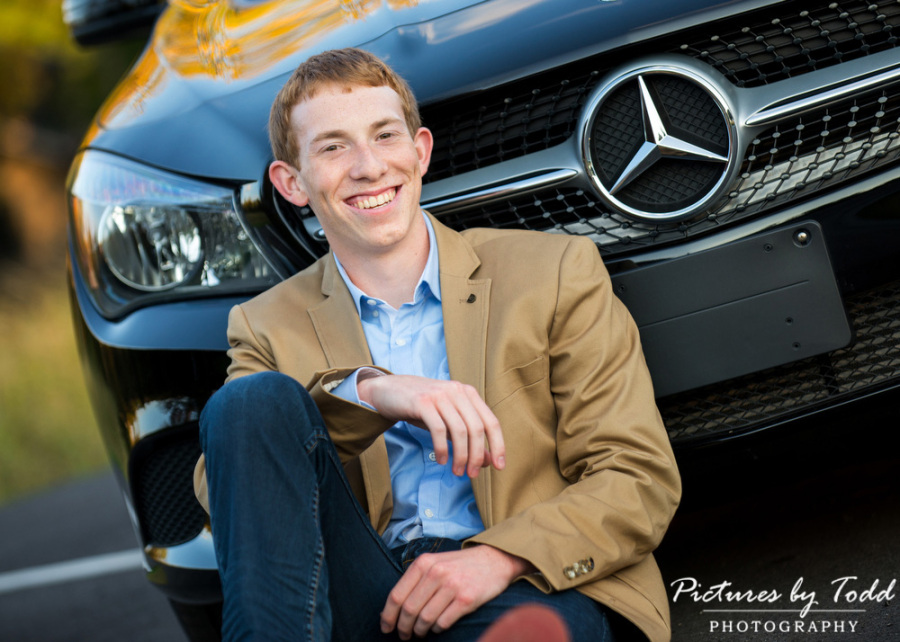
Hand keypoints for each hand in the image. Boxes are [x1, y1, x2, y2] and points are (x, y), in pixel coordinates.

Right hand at [358, 375, 504, 476]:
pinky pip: (438, 429)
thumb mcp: (448, 420)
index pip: (491, 422)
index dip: (498, 445)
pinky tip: (442, 460)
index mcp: (468, 394)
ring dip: (461, 455)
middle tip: (472, 474)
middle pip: (476, 428)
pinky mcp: (422, 402)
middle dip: (477, 455)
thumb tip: (488, 460)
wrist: (389, 391)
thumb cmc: (422, 409)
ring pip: (459, 430)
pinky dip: (442, 448)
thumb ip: (468, 437)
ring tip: (458, 471)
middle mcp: (457, 391)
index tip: (499, 466)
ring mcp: (440, 395)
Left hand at [380, 545, 532, 638]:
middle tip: (404, 635)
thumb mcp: (435, 563)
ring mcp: (452, 586)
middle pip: (409, 610)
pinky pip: (443, 623)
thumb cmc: (460, 565)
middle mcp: (436, 573)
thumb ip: (415, 581)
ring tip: (420, 633)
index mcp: (424, 563)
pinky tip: (437, 627)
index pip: (396, 595)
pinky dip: (436, 629)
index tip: (386, 628)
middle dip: (403, 628)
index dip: (388, 616)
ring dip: (419, 631)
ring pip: (424, 619)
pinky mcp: (467, 599)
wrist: (494, 560)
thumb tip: (391, 610)